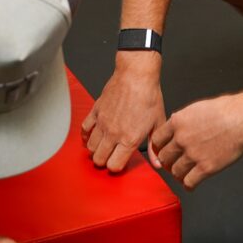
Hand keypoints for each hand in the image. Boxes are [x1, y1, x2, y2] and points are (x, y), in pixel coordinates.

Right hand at [81, 56, 164, 171]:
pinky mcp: (95, 111)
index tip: (120, 163)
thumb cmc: (149, 96)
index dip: (116, 167)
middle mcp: (113, 133)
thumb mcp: (158, 123)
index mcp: (129, 139)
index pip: (114, 165)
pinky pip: (84, 129)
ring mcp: (102, 123)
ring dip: (95, 150)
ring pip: (90, 147)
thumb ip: (155, 146)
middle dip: (104, 161)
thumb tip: (158, 164)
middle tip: (110, 156)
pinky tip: (91, 136)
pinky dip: (85, 135)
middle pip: (99, 159)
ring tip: (103, 147)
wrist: (136, 75)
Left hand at [151, 93, 242, 189]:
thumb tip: (175, 124)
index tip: (162, 150)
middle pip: (164, 157)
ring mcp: (193, 154)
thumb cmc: (225, 110)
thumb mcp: (196, 108)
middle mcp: (182, 139)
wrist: (242, 119)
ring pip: (175, 171)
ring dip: (177, 174)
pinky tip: (190, 185)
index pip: (157, 139)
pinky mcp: (206, 167)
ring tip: (182, 174)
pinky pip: (189, 182)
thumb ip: (183, 119)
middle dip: (167, 161)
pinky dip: (188, 185)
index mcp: (178, 122)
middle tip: (171, 163)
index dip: (159, 147)